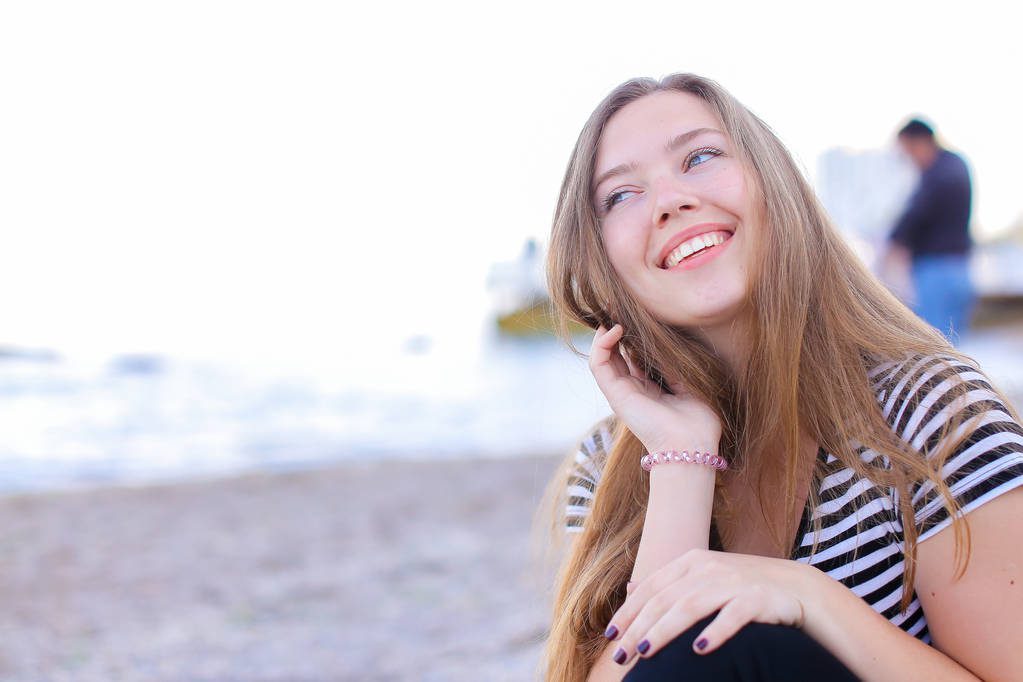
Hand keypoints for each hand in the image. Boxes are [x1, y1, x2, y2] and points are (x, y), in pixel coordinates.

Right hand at [589, 324, 720, 452]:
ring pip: (602, 356)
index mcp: (651, 388)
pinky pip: (598, 364)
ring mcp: (622, 392)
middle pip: (616, 352)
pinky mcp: (615, 394)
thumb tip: (666, 338)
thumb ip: (674, 363)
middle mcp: (633, 389)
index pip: (634, 355)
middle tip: (619, 304)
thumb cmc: (699, 420)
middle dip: (616, 327)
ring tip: (613, 311)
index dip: (632, 333)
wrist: (691, 445)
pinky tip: (614, 329)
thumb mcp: (689, 382)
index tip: (638, 311)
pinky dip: (602, 344)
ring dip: (604, 332)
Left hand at [603, 549, 811, 664]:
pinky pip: (732, 616)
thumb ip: (669, 583)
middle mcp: (708, 568)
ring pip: (689, 606)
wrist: (797, 587)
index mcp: (691, 562)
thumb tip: (631, 589)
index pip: (651, 588)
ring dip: (664, 631)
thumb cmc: (743, 587)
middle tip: (621, 655)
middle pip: (664, 599)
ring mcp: (732, 582)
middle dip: (638, 627)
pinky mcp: (757, 598)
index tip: (610, 635)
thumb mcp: (703, 578)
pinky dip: (714, 632)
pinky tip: (699, 650)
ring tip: (644, 651)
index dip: (628, 611)